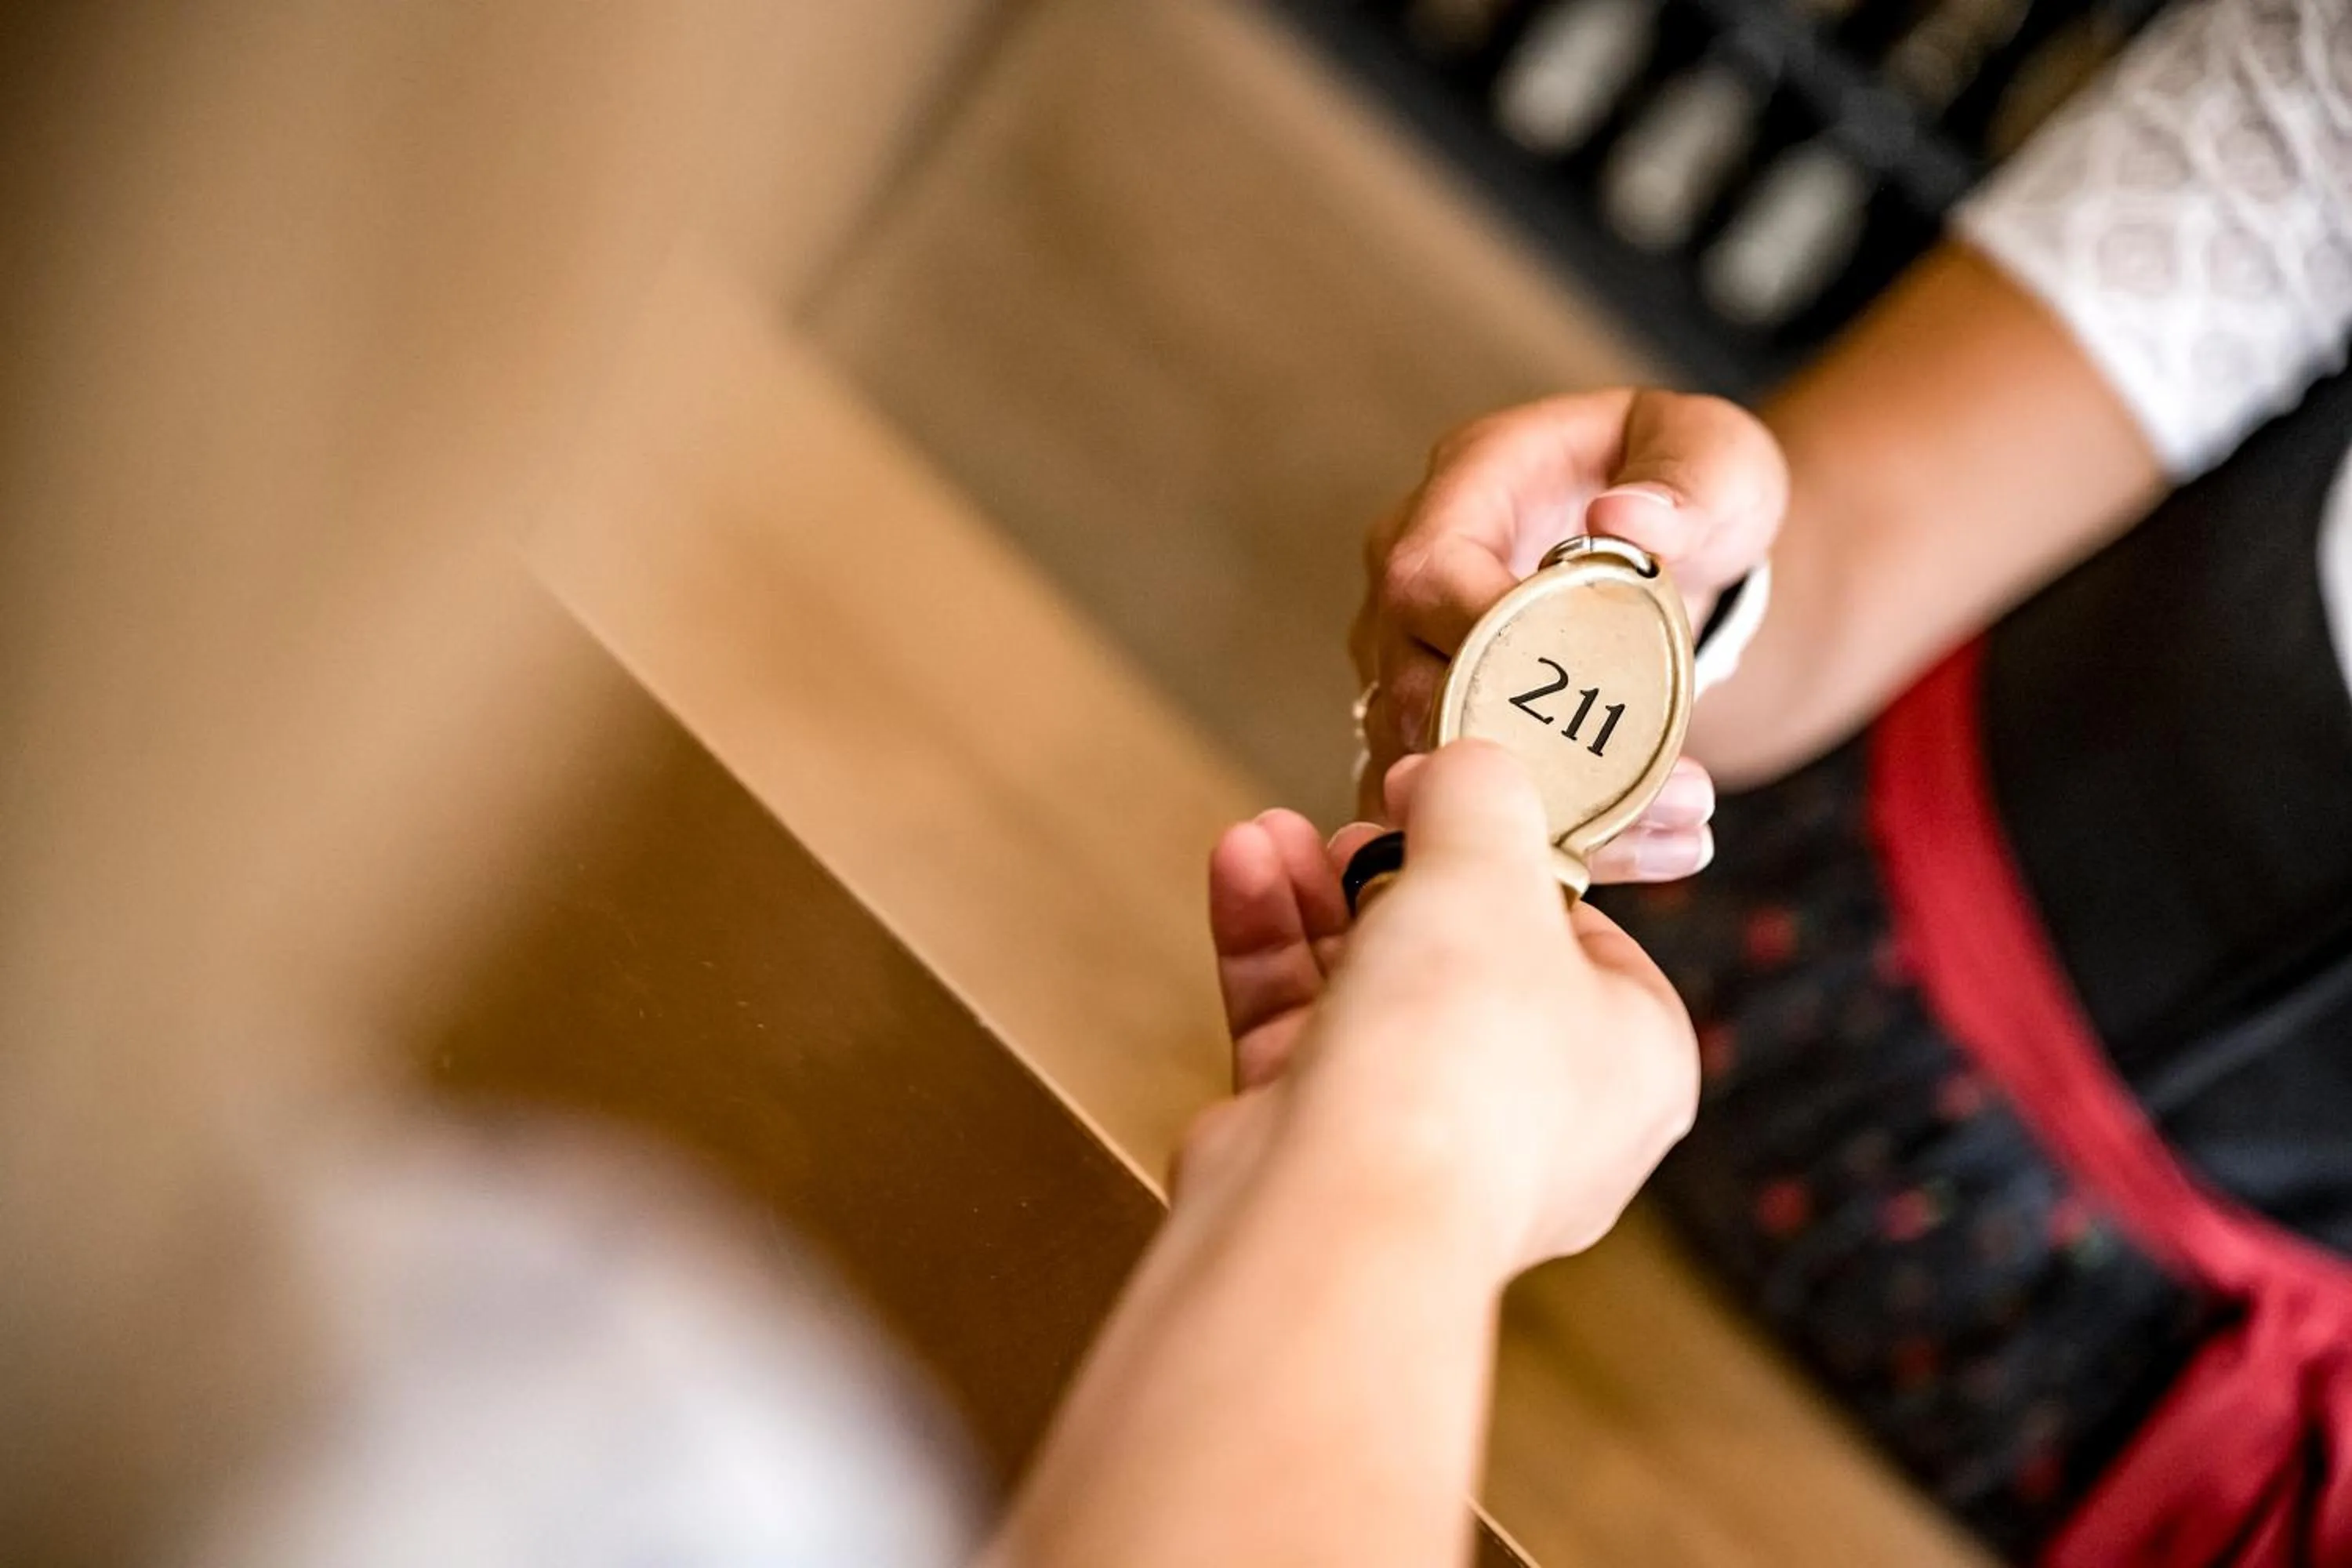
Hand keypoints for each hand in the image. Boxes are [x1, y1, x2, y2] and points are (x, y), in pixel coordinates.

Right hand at [1193, 742, 1698, 1277]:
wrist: (1341, 1209)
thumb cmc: (1459, 1052)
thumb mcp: (1492, 870)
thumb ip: (1483, 794)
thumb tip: (1462, 765)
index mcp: (1632, 1059)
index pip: (1584, 932)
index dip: (1512, 850)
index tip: (1454, 790)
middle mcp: (1540, 1112)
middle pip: (1464, 953)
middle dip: (1393, 870)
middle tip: (1363, 815)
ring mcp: (1426, 1136)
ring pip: (1370, 987)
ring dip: (1314, 896)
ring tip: (1271, 830)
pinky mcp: (1325, 1146)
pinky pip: (1301, 1027)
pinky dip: (1270, 946)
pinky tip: (1240, 865)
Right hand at [1351, 390, 1786, 874]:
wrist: (1674, 542)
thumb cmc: (1686, 480)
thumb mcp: (1716, 458)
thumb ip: (1687, 483)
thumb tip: (1624, 520)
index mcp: (1466, 488)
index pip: (1427, 574)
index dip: (1488, 642)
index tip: (1592, 689)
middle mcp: (1411, 579)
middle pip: (1412, 688)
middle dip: (1533, 756)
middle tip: (1666, 788)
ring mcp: (1410, 660)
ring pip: (1429, 766)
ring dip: (1552, 815)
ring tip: (1682, 826)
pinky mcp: (1436, 730)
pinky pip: (1459, 808)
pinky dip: (1553, 843)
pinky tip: (1659, 852)